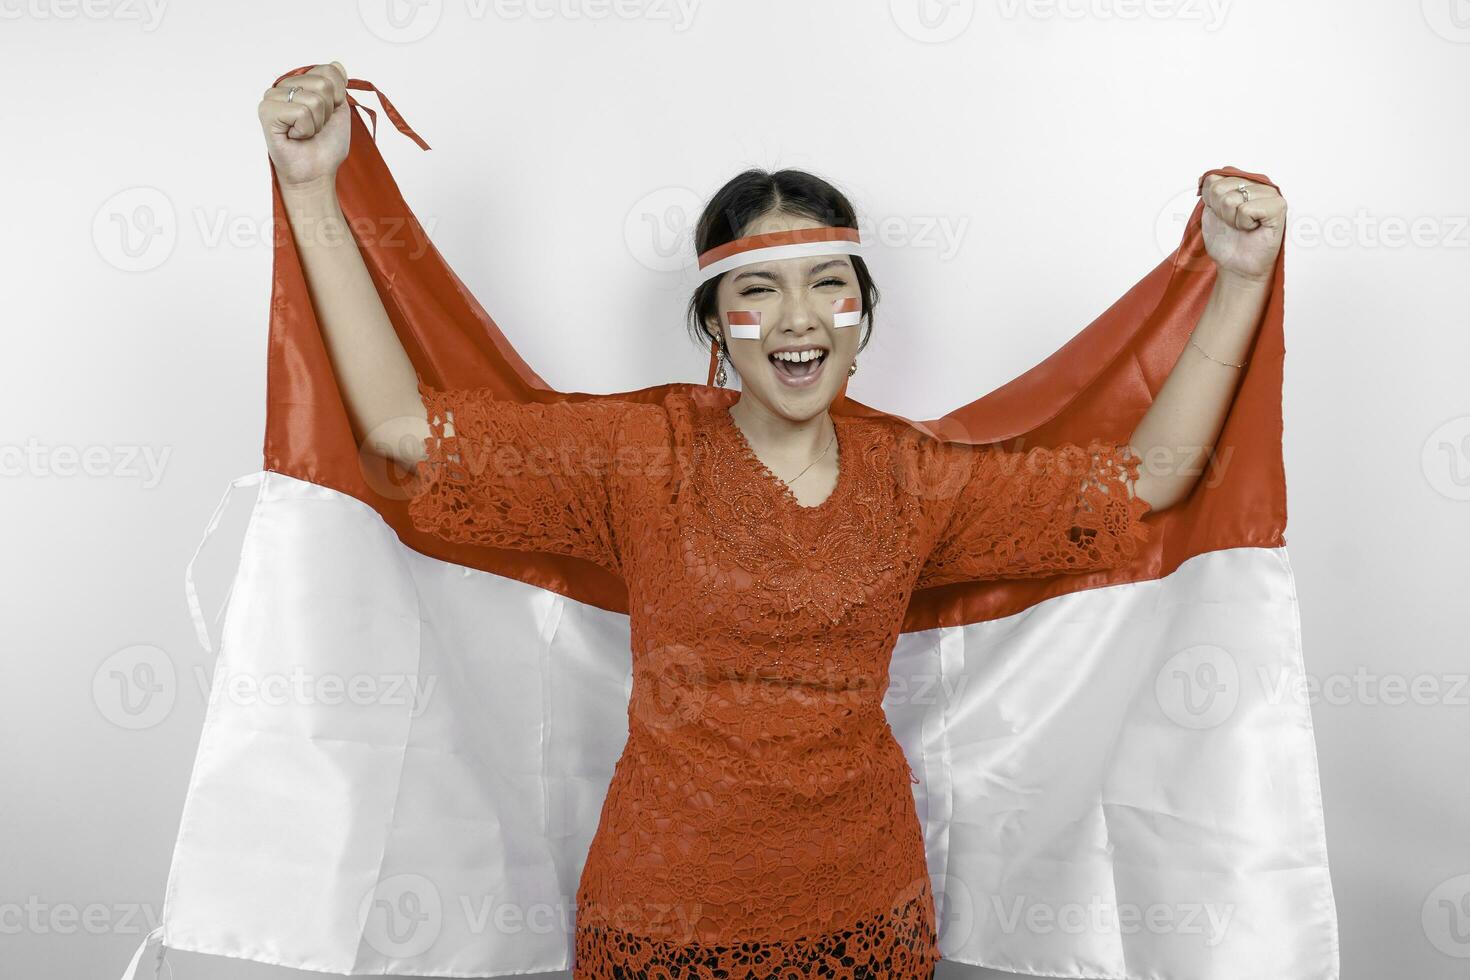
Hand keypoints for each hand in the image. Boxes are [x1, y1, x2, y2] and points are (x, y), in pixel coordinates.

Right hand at [257, 62, 350, 188]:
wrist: (316, 172)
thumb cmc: (325, 145)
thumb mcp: (340, 111)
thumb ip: (338, 86)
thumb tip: (337, 64)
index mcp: (301, 83)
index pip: (329, 70)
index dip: (338, 97)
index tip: (328, 114)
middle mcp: (284, 86)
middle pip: (323, 84)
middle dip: (328, 111)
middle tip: (315, 126)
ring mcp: (272, 97)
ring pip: (314, 99)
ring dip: (316, 123)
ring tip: (305, 132)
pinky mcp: (266, 111)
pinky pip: (301, 112)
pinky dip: (305, 129)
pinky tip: (295, 136)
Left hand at [1200, 173, 1285, 283]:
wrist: (1236, 265)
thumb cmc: (1226, 240)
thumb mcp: (1210, 211)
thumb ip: (1210, 190)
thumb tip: (1206, 176)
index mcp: (1243, 181)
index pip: (1213, 179)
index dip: (1211, 202)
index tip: (1221, 215)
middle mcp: (1258, 184)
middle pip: (1220, 188)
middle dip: (1220, 211)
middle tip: (1233, 223)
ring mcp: (1270, 193)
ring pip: (1231, 199)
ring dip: (1231, 219)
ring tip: (1243, 226)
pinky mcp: (1278, 206)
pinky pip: (1246, 209)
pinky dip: (1243, 223)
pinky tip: (1252, 228)